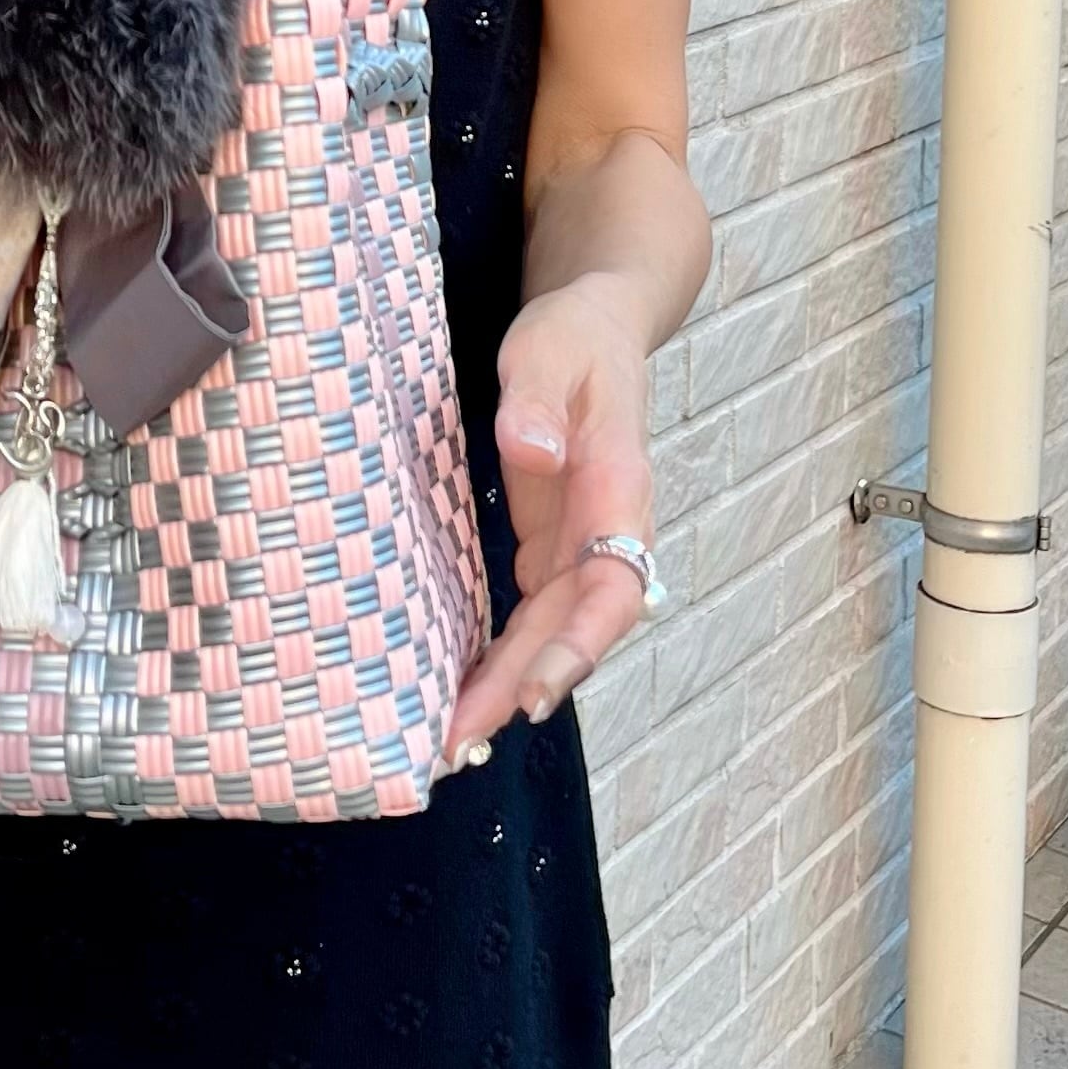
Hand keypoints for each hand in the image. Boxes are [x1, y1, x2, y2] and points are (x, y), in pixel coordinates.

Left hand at [445, 272, 655, 765]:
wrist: (596, 326)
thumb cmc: (574, 335)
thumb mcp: (550, 347)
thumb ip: (539, 398)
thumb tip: (533, 452)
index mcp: (616, 490)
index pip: (613, 587)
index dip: (580, 646)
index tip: (538, 694)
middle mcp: (604, 532)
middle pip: (573, 631)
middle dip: (522, 690)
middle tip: (458, 742)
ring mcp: (577, 545)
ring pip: (549, 633)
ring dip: (508, 688)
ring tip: (451, 740)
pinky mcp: (548, 546)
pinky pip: (529, 617)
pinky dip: (499, 657)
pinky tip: (460, 693)